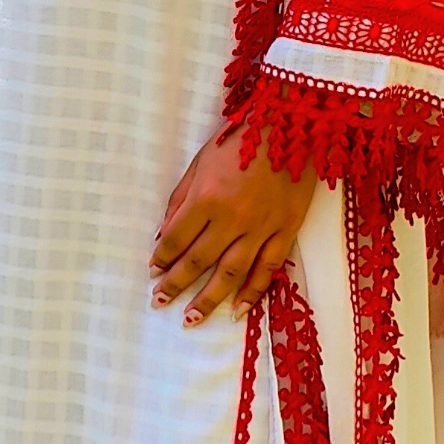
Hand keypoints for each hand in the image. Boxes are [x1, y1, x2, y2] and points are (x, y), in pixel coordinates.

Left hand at [150, 124, 317, 325]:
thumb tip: (164, 234)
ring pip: (231, 274)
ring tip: (191, 319)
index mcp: (207, 198)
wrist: (291, 124)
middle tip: (159, 302)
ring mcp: (262, 227)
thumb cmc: (239, 139)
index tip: (152, 271)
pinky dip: (252, 293)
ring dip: (209, 300)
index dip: (162, 257)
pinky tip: (236, 311)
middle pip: (198, 261)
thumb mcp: (200, 162)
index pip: (177, 238)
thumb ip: (180, 199)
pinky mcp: (286, 230)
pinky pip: (267, 269)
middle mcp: (232, 218)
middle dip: (175, 284)